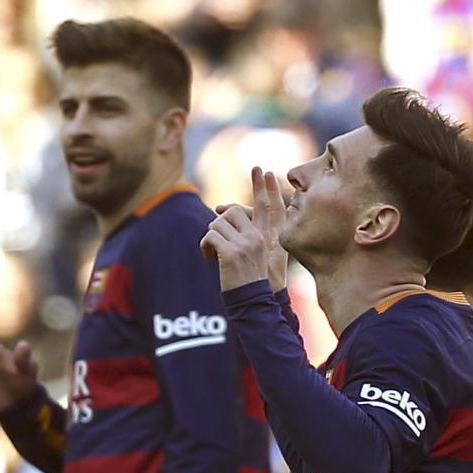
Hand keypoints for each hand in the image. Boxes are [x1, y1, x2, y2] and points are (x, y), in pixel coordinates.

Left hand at [202, 167, 287, 291]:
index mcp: (267, 236)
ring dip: (210, 238)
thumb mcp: (255, 254)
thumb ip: (246, 234)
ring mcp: (245, 244)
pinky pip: (210, 236)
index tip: (261, 170)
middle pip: (231, 211)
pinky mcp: (231, 253)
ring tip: (212, 254)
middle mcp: (258, 236)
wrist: (253, 302)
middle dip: (219, 224)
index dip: (264, 187)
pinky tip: (208, 258)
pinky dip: (204, 247)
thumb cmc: (251, 280)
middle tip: (216, 241)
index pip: (267, 205)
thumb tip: (220, 211)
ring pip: (217, 223)